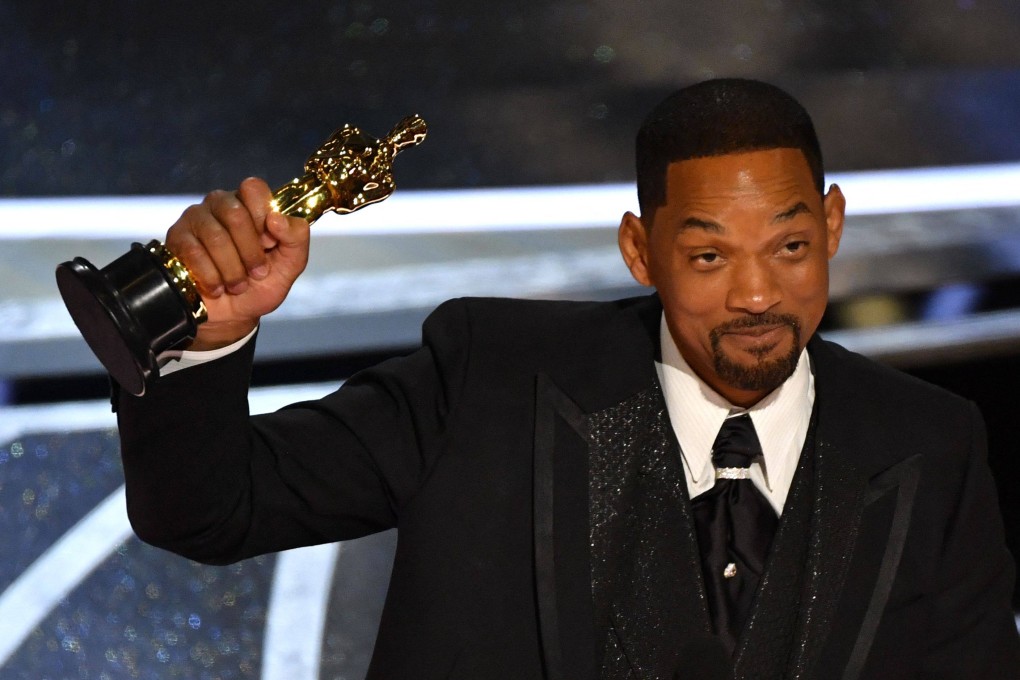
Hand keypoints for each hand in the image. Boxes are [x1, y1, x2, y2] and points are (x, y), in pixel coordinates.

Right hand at [165, 177, 309, 349]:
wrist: (233, 315)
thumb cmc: (261, 284)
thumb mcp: (290, 265)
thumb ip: (296, 238)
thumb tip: (276, 218)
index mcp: (251, 204)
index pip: (254, 189)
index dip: (263, 218)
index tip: (269, 245)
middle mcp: (221, 204)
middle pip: (236, 215)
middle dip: (250, 253)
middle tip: (256, 273)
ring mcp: (196, 218)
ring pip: (215, 236)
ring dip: (232, 270)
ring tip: (237, 285)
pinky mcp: (177, 238)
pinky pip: (194, 253)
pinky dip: (212, 277)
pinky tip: (217, 287)